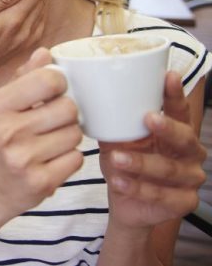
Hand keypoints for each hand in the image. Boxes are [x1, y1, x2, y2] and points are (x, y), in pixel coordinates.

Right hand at [0, 49, 83, 219]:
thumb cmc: (2, 139)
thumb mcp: (4, 105)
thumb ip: (25, 77)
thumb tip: (45, 53)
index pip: (48, 79)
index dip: (60, 83)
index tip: (54, 91)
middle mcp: (7, 131)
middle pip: (68, 108)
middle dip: (68, 114)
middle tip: (54, 121)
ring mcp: (23, 159)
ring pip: (75, 134)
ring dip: (70, 136)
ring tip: (52, 141)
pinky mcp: (40, 182)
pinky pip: (77, 159)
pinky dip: (71, 158)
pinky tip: (53, 160)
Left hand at [99, 72, 206, 229]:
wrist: (126, 205)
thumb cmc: (125, 166)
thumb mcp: (117, 142)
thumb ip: (112, 123)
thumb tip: (91, 97)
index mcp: (177, 132)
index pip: (179, 111)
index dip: (175, 94)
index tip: (168, 76)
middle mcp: (189, 153)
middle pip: (184, 138)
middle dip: (167, 128)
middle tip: (148, 118)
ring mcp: (190, 178)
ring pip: (167, 168)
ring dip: (140, 163)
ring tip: (116, 158)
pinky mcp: (184, 202)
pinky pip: (160, 195)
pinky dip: (136, 188)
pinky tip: (118, 182)